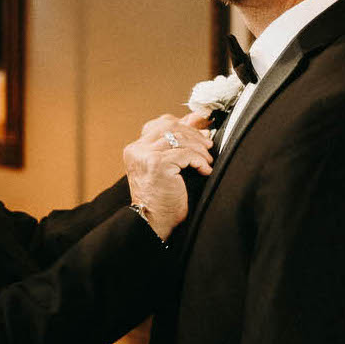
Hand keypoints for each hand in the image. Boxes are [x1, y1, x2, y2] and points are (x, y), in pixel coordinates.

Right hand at [123, 115, 211, 238]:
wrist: (153, 222)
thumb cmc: (162, 199)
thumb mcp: (168, 166)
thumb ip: (177, 145)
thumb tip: (197, 121)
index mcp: (136, 148)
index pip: (162, 123)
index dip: (185, 126)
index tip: (202, 135)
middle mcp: (137, 149)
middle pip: (171, 127)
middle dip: (195, 135)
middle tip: (208, 147)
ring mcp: (145, 155)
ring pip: (180, 139)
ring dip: (199, 149)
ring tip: (207, 161)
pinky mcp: (156, 164)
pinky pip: (186, 154)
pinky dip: (199, 161)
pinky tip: (204, 170)